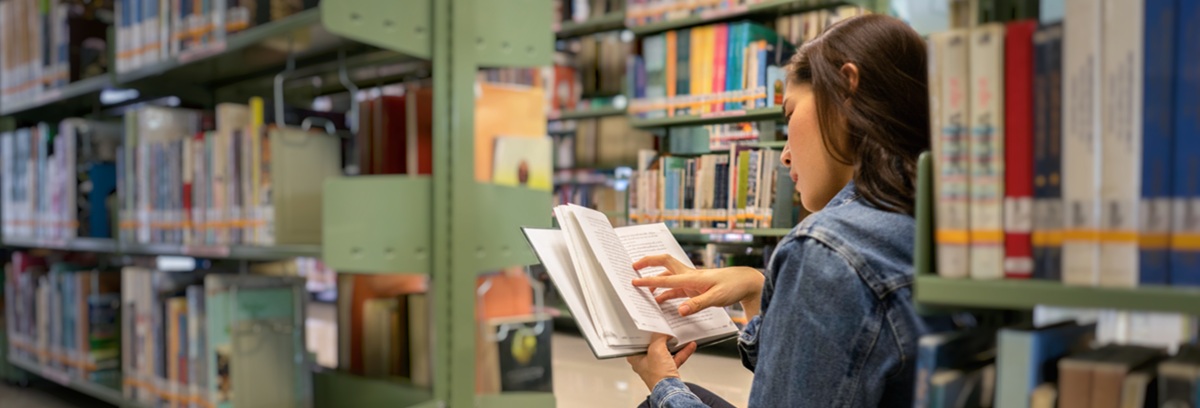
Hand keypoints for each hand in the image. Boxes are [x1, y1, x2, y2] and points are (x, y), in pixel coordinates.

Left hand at [627, 333, 696, 390]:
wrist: (672, 392)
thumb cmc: (658, 376)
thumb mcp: (656, 349)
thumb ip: (658, 337)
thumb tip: (661, 331)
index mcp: (636, 357)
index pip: (639, 340)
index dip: (646, 331)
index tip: (652, 324)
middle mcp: (645, 362)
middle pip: (653, 344)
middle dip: (662, 336)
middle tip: (667, 327)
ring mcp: (657, 366)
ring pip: (666, 351)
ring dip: (674, 343)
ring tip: (679, 334)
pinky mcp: (668, 370)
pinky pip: (675, 357)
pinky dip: (682, 351)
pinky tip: (689, 345)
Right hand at [631, 254, 763, 316]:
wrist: (746, 282)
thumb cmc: (733, 286)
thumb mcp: (716, 297)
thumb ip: (697, 304)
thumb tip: (680, 311)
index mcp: (692, 277)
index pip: (665, 279)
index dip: (648, 280)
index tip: (634, 281)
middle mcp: (689, 275)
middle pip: (664, 263)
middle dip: (648, 263)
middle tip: (633, 267)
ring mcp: (692, 280)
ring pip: (668, 276)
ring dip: (655, 280)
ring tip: (643, 288)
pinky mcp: (695, 287)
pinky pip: (676, 288)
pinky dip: (666, 292)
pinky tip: (660, 300)